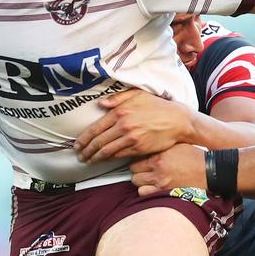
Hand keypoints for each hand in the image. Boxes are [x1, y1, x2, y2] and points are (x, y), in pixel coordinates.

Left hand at [74, 89, 194, 162]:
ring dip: (95, 157)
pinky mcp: (138, 148)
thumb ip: (117, 98)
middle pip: (98, 142)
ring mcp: (131, 138)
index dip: (84, 138)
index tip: (77, 145)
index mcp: (120, 112)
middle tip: (80, 156)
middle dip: (86, 151)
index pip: (96, 128)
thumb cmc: (157, 105)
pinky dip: (109, 159)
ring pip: (107, 151)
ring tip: (88, 160)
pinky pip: (119, 155)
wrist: (177, 120)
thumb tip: (100, 104)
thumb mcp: (137, 94)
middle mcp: (123, 126)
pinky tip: (104, 160)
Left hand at [130, 144, 205, 195]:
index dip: (137, 160)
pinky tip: (151, 187)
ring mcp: (160, 182)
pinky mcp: (164, 193)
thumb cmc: (194, 158)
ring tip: (147, 179)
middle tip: (143, 170)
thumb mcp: (176, 146)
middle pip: (134, 171)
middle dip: (137, 171)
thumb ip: (160, 148)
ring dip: (140, 181)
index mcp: (160, 156)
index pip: (136, 158)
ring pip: (136, 183)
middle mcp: (158, 169)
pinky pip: (144, 194)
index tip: (140, 161)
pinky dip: (145, 191)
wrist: (209, 172)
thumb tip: (147, 146)